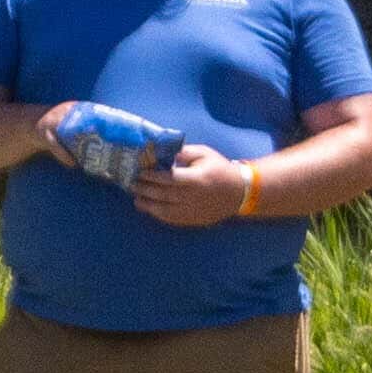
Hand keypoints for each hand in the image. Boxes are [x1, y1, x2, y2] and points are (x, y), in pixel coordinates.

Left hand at [127, 148, 251, 227]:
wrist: (238, 192)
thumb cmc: (219, 169)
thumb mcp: (204, 154)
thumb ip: (183, 153)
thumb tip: (162, 153)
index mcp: (196, 179)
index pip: (169, 178)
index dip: (152, 176)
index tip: (141, 172)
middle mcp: (192, 197)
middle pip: (163, 194)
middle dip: (145, 189)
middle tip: (133, 184)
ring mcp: (191, 210)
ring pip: (164, 210)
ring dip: (147, 204)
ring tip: (136, 198)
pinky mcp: (191, 220)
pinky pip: (170, 219)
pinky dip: (156, 213)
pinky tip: (148, 208)